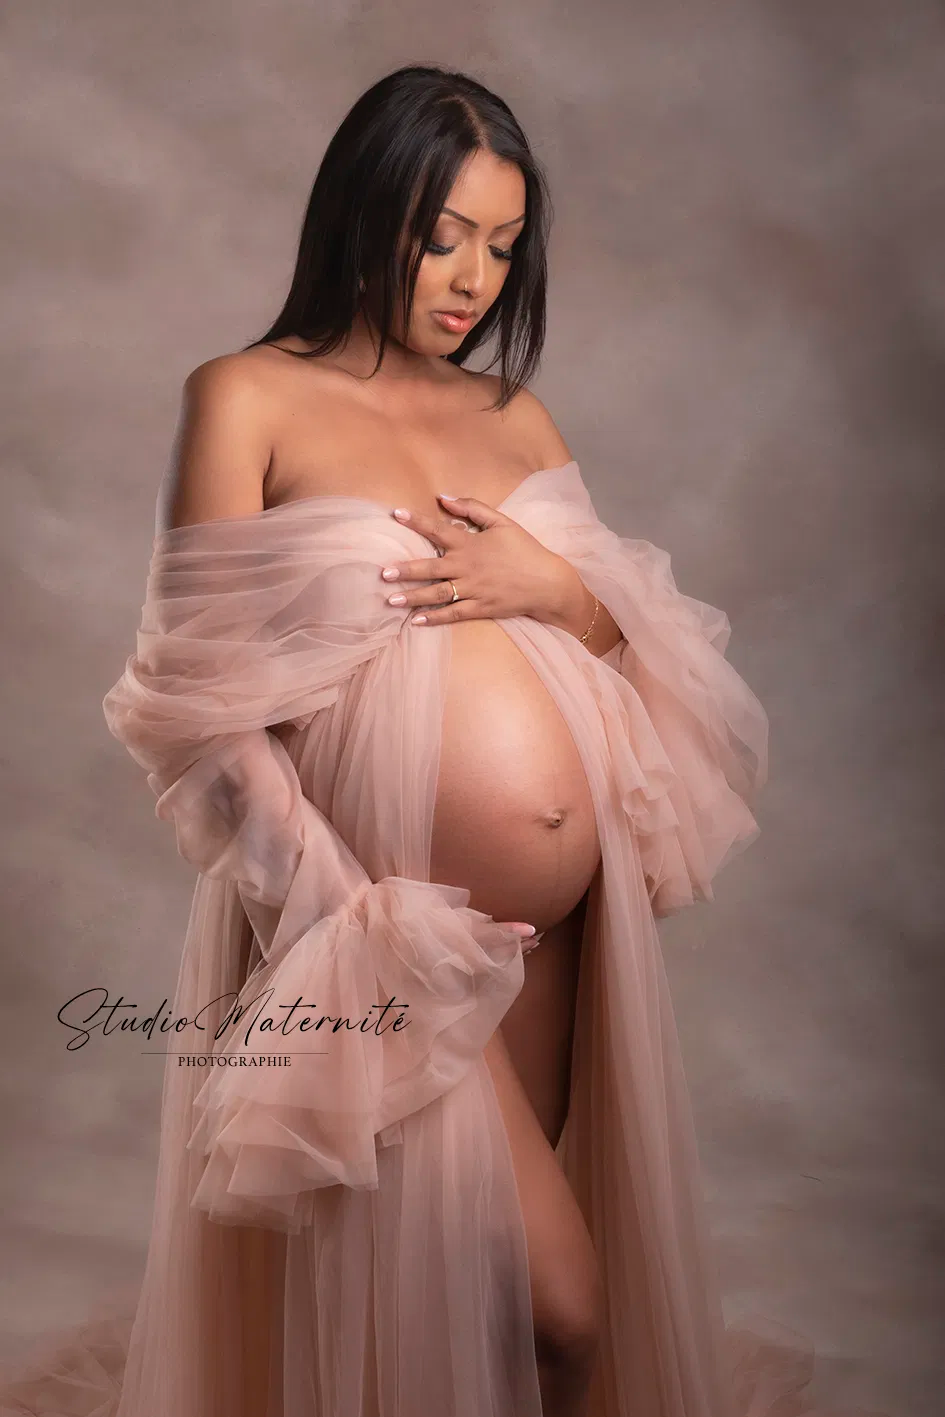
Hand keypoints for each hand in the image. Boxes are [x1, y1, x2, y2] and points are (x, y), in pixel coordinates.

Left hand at [380, 493, 573, 625]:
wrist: (547, 583)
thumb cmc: (524, 549)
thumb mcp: (502, 522)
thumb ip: (472, 508)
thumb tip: (444, 497)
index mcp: (471, 543)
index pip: (438, 530)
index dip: (416, 522)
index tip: (395, 514)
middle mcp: (467, 567)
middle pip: (431, 568)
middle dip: (405, 570)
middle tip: (383, 573)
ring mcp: (473, 590)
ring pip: (437, 594)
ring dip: (413, 597)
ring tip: (391, 600)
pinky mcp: (479, 608)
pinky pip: (453, 614)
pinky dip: (434, 618)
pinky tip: (416, 621)